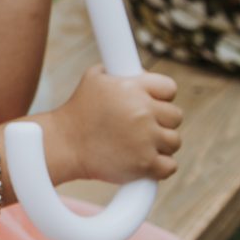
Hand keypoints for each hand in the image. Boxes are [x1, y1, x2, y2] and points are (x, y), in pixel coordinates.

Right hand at [43, 66, 181, 184]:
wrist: (63, 144)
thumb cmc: (78, 111)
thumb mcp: (94, 78)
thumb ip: (122, 72)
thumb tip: (144, 74)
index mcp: (132, 87)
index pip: (169, 88)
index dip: (161, 97)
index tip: (152, 104)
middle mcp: (142, 111)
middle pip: (176, 116)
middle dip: (161, 121)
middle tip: (142, 126)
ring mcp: (145, 138)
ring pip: (174, 141)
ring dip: (161, 144)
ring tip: (139, 144)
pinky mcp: (145, 164)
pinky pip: (170, 166)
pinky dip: (160, 166)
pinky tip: (144, 161)